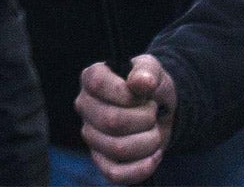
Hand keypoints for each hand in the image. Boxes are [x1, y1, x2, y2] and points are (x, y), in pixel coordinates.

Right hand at [77, 55, 176, 183]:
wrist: (159, 110)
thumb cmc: (150, 86)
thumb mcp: (152, 70)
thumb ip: (147, 71)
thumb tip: (141, 82)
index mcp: (91, 79)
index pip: (98, 85)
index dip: (127, 93)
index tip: (144, 95)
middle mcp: (85, 107)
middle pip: (112, 121)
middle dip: (144, 120)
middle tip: (153, 113)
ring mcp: (91, 136)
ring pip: (117, 148)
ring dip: (148, 142)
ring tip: (154, 131)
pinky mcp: (101, 160)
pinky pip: (115, 174)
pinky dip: (141, 168)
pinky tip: (154, 156)